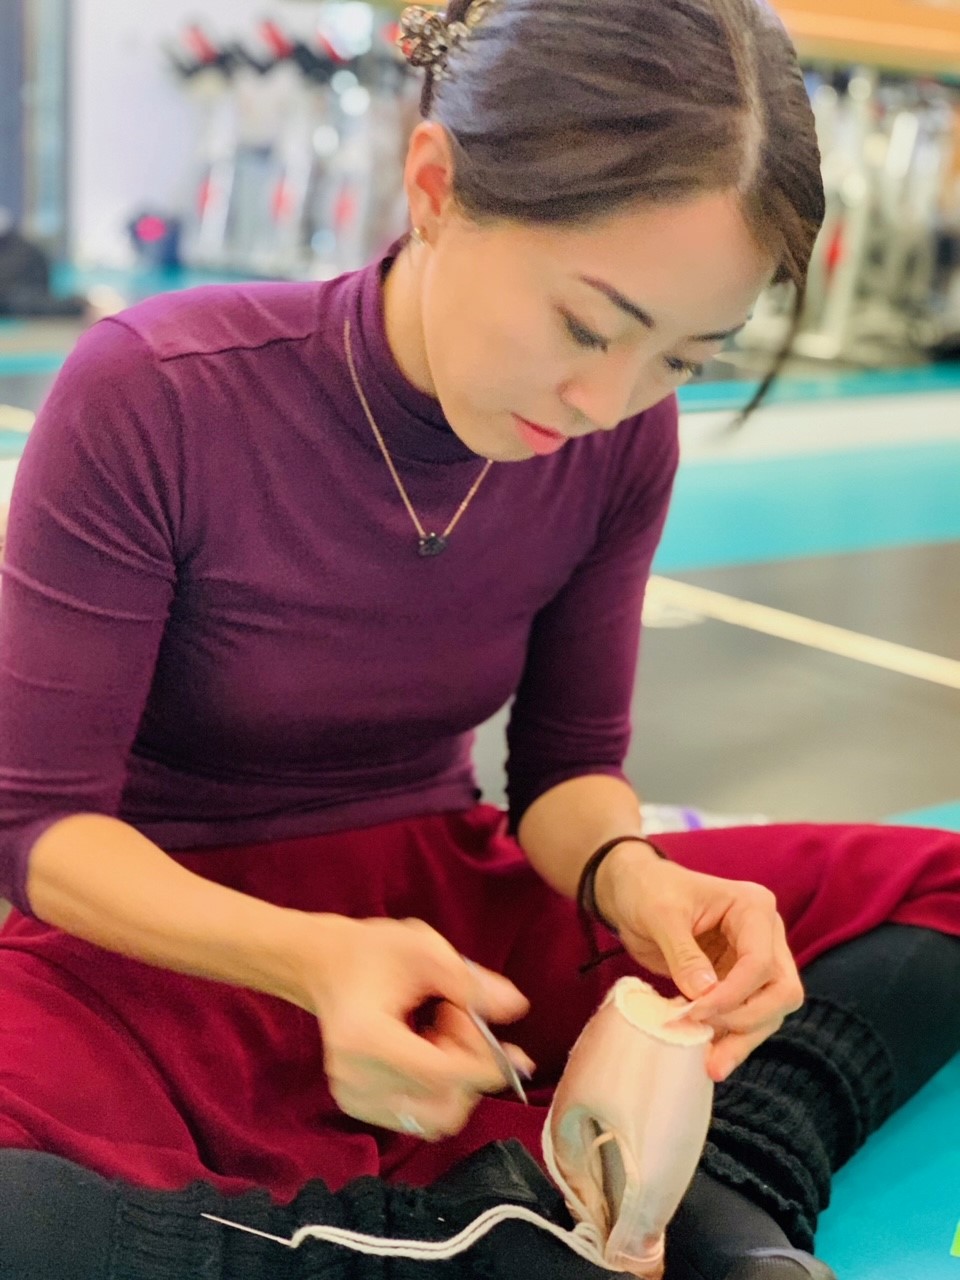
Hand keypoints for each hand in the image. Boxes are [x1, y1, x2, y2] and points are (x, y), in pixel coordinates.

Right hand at [291, 915, 533, 1138]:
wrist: (327, 966)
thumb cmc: (374, 953)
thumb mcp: (424, 949)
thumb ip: (471, 981)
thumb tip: (516, 1008)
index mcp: (365, 1038)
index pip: (440, 1074)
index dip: (484, 1065)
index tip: (511, 1047)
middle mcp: (355, 1079)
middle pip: (443, 1106)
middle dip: (470, 1070)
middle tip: (461, 1022)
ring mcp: (354, 1099)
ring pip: (437, 1119)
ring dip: (457, 1083)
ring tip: (442, 1035)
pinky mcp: (359, 1108)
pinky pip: (422, 1117)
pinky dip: (440, 1091)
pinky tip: (429, 1051)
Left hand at [594, 844, 803, 1081]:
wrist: (631, 891)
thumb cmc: (648, 890)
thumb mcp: (660, 915)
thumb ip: (683, 953)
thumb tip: (704, 994)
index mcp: (753, 908)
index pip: (761, 962)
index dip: (732, 994)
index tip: (695, 1011)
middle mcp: (765, 935)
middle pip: (781, 991)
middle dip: (749, 1022)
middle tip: (709, 1044)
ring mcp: (753, 960)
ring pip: (769, 1011)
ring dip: (742, 1039)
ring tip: (711, 1066)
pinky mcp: (736, 982)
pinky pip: (744, 1016)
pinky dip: (728, 1037)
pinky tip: (706, 1055)